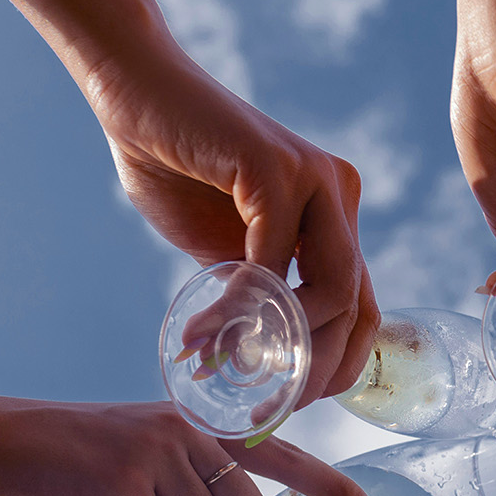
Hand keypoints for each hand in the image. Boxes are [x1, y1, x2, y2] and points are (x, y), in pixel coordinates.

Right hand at [81, 46, 376, 402]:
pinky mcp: (279, 169)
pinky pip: (272, 263)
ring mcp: (317, 180)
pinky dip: (240, 307)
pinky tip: (206, 330)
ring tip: (231, 364)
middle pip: (357, 306)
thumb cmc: (173, 167)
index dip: (337, 362)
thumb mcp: (227, 250)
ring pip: (332, 290)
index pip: (363, 306)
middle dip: (318, 366)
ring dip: (284, 343)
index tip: (296, 399)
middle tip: (273, 402)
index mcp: (336, 216)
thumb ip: (255, 294)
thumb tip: (259, 359)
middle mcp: (340, 195)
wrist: (133, 93)